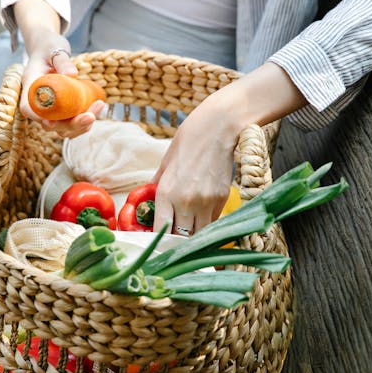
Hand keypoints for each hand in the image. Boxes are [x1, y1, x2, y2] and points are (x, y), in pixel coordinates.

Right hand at [14, 0, 104, 137]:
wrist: (50, 48)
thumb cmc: (49, 46)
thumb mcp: (54, 49)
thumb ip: (62, 60)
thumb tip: (73, 74)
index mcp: (31, 86)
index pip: (28, 108)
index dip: (39, 118)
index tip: (53, 121)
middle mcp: (39, 102)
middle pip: (49, 124)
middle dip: (71, 125)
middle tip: (91, 116)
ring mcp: (50, 108)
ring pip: (62, 128)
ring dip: (81, 126)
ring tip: (98, 107)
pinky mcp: (62, 110)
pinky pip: (71, 123)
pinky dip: (84, 122)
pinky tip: (97, 108)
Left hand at [153, 89, 238, 233]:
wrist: (217, 128)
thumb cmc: (187, 142)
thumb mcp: (166, 164)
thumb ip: (157, 186)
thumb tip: (149, 203)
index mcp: (167, 192)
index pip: (161, 230)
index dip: (159, 241)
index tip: (158, 244)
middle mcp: (186, 201)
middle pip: (181, 238)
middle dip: (176, 243)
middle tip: (173, 243)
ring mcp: (207, 202)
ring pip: (199, 235)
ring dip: (193, 237)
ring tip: (188, 234)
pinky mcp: (222, 199)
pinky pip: (213, 222)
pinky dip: (206, 225)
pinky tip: (201, 219)